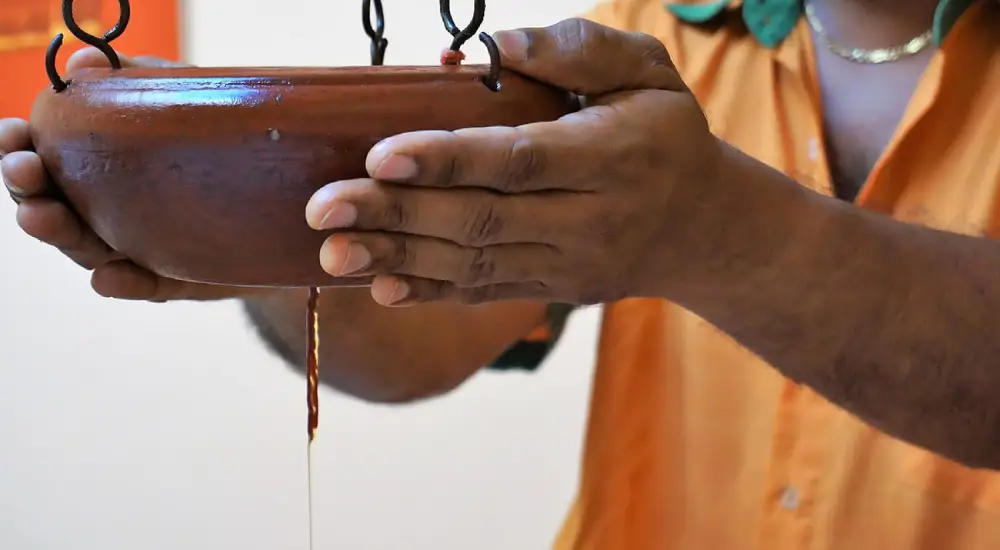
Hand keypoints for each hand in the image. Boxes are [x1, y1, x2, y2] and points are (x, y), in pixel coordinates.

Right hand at [3, 48, 259, 301]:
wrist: (279, 202)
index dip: (20, 149)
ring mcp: (138, 248)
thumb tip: (82, 61)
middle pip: (54, 209)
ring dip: (63, 234)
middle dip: (30, 192)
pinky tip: (109, 277)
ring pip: (89, 249)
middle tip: (24, 172)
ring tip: (42, 217)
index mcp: (97, 170)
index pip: (46, 161)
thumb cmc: (214, 147)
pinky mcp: (176, 277)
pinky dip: (125, 283)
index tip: (13, 135)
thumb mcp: (178, 101)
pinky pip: (147, 285)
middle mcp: (107, 213)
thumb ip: (131, 80)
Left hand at [306, 18, 721, 306]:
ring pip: (476, 263)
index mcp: (611, 157)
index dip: (448, 159)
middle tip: (323, 208)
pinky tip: (380, 287)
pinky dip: (431, 291)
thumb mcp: (648, 71)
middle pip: (483, 220)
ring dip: (398, 258)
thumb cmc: (664, 134)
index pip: (519, 160)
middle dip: (397, 215)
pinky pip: (487, 293)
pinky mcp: (554, 290)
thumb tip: (499, 46)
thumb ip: (580, 49)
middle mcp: (590, 218)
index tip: (379, 155)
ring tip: (331, 252)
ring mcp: (570, 264)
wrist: (701, 227)